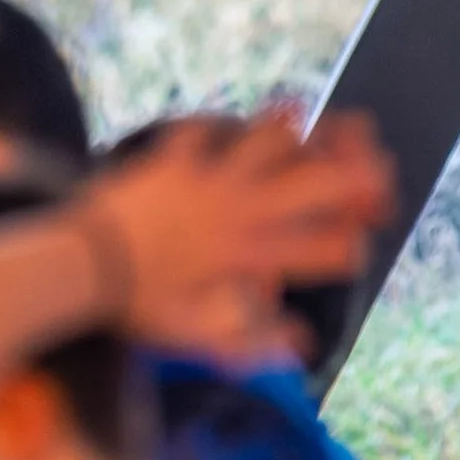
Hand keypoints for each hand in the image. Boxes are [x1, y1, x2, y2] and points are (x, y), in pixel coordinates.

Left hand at [80, 110, 391, 346]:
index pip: (320, 247)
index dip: (351, 243)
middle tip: (380, 164)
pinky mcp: (169, 161)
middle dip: (352, 175)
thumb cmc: (136, 306)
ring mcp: (205, 178)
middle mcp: (238, 210)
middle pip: (309, 184)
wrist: (78, 262)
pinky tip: (222, 121)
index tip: (366, 239)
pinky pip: (198, 133)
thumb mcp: (198, 337)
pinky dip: (213, 125)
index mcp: (249, 255)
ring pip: (262, 142)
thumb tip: (304, 344)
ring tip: (305, 115)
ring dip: (288, 128)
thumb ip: (254, 341)